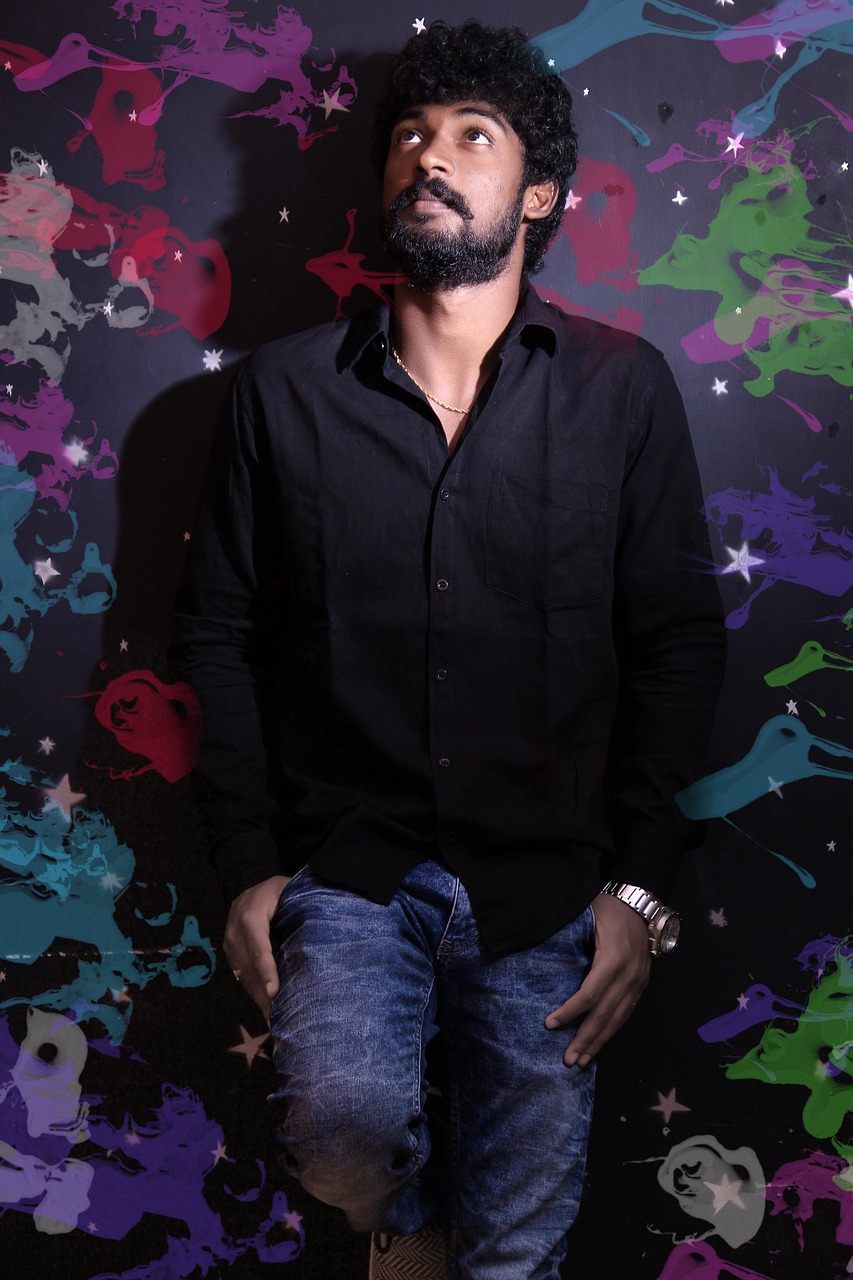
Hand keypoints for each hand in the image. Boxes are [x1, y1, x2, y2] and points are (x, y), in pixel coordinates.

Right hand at [223, 875, 289, 1020]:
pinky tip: (265, 1006)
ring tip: (272, 1020)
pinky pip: (240, 973)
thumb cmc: (284, 890)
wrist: (259, 887)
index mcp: (251, 913)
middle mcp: (234, 928)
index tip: (274, 993)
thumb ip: (302, 910)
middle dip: (263, 993)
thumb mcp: (293, 893)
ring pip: (243, 973)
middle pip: (249, 965)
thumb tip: (319, 942)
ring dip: (257, 997)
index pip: (259, 947)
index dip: (266, 971)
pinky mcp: (229, 950)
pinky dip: (254, 990)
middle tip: (277, 1019)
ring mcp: (229, 940)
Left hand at [544, 893, 650, 1067]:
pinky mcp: (641, 985)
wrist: (640, 903)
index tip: (550, 1024)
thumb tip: (541, 961)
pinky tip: (600, 1043)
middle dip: (586, 1039)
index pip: (589, 993)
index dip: (570, 1011)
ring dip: (600, 1042)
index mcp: (612, 959)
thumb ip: (569, 940)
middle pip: (605, 1014)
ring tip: (583, 1061)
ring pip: (618, 1019)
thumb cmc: (606, 908)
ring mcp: (638, 982)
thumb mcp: (586, 918)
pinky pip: (626, 1013)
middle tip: (568, 1060)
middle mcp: (628, 975)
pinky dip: (612, 1030)